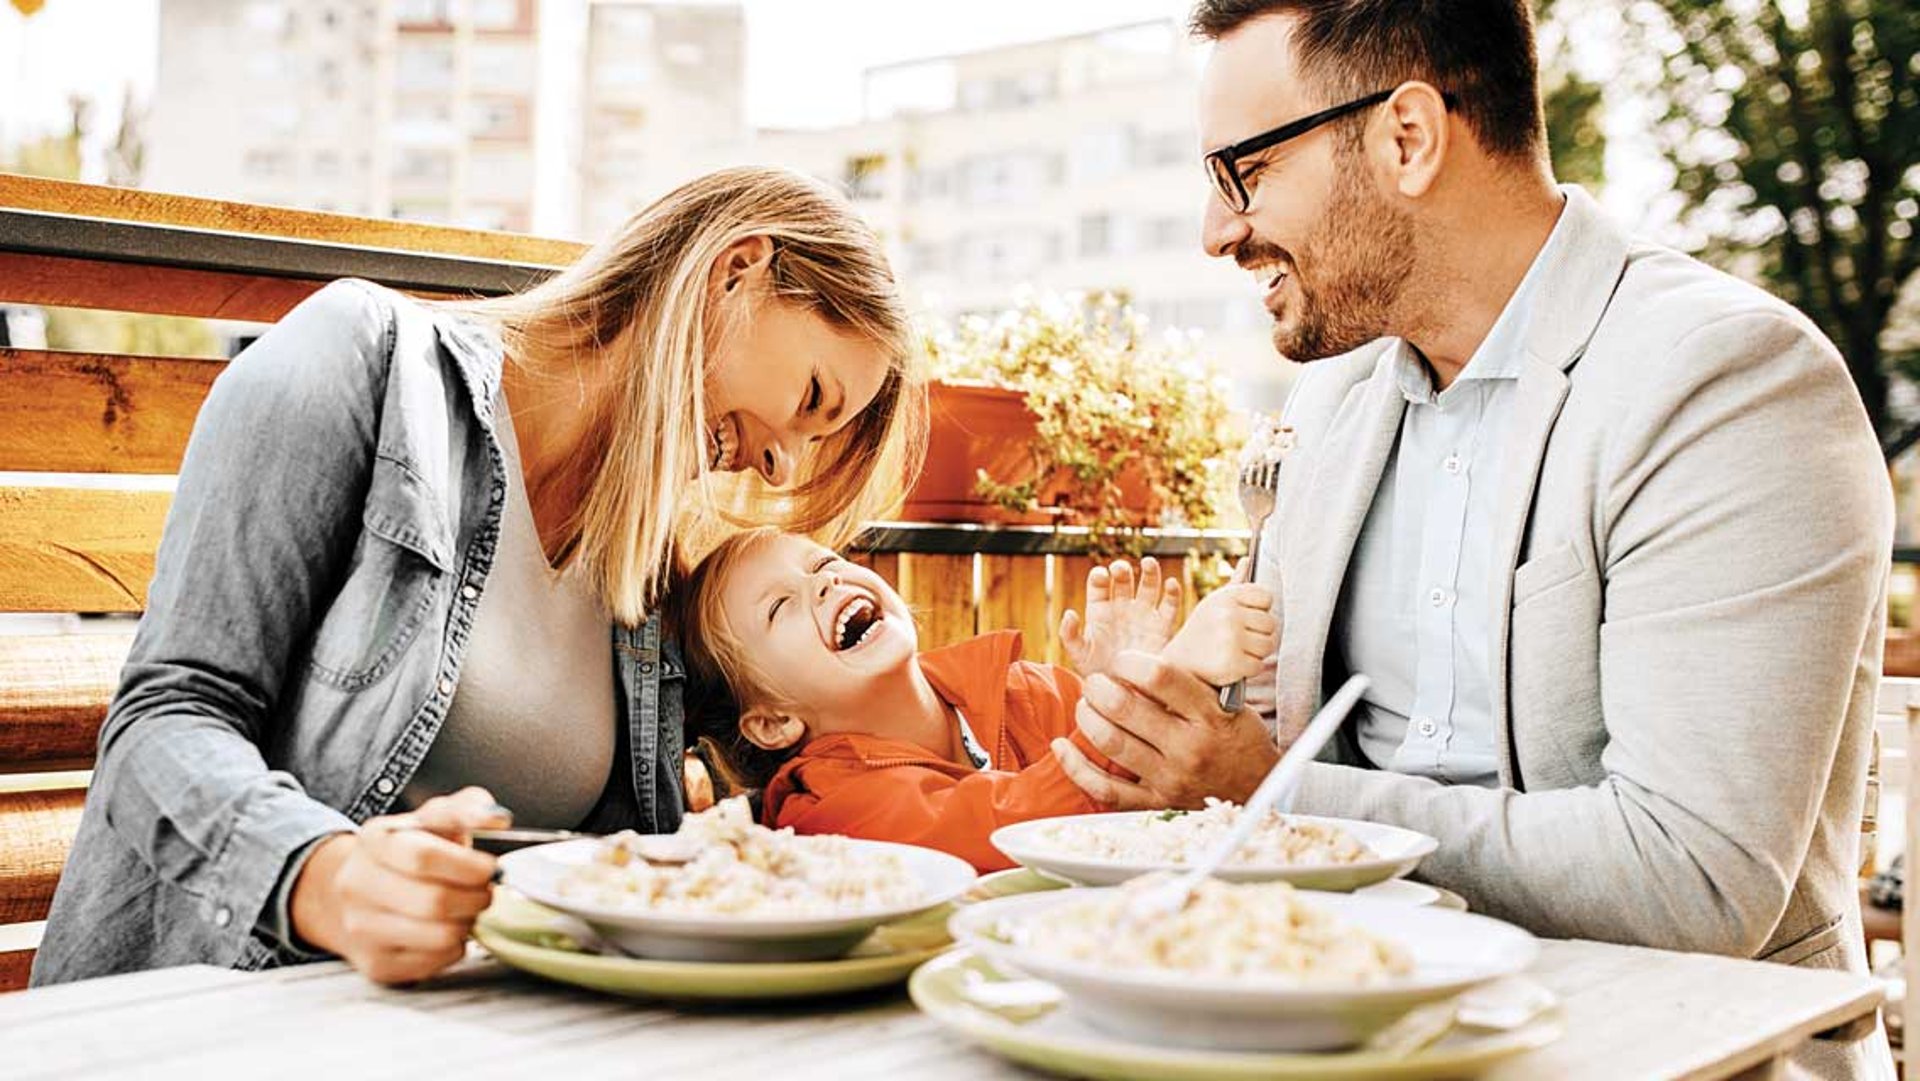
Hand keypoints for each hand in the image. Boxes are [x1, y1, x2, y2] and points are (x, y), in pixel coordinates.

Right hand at [290, 786, 507, 984]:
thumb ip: (467, 809)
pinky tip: (447, 929)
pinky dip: (454, 948)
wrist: (360, 892)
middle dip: (476, 898)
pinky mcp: (375, 963)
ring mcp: (360, 928)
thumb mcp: (434, 818)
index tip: (490, 868)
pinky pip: (434, 962)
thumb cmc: (411, 850)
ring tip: (468, 909)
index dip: (468, 866)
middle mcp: (357, 884)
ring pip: (438, 937)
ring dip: (468, 923)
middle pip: (433, 901)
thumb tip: (497, 819)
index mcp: (374, 840)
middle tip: (486, 892)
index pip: (422, 857)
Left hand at [1051, 650, 1278, 809]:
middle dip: (1099, 686)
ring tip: (1086, 704)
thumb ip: (1187, 682)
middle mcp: (1188, 746)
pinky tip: (1062, 746)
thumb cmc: (1236, 735)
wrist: (1257, 788)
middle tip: (1095, 681)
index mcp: (1208, 714)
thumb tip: (1139, 659)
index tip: (1121, 659)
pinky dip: (1076, 766)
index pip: (1159, 676)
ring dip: (1087, 717)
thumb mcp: (1225, 701)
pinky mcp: (1155, 802)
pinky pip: (1105, 788)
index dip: (1129, 661)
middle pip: (1125, 707)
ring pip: (1111, 742)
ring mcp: (1170, 777)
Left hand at [1059, 557, 1182, 677]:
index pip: (1099, 585)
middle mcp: (1122, 607)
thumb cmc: (1097, 673)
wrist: (1125, 694)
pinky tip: (1171, 584)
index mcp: (1100, 610)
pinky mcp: (1163, 627)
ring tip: (1149, 563)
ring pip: (1149, 586)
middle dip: (1122, 571)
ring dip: (1150, 573)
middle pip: (1124, 580)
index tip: (1101, 575)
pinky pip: (1170, 606)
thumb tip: (1068, 613)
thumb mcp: (1078, 655)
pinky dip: (1173, 593)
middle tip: (1121, 568)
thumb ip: (1069, 635)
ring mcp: (1143, 615)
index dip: (1100, 577)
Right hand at [1161, 583, 1277, 684]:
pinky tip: (1233, 665)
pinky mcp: (1232, 663)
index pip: (1266, 597)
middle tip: (1239, 640)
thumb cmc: (1202, 631)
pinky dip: (1248, 669)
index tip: (1243, 619)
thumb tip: (1249, 560)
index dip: (1258, 611)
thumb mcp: (1214, 603)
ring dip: (1256, 653)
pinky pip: (1258, 665)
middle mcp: (1229, 615)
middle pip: (1270, 623)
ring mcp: (1231, 639)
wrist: (1178, 662)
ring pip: (1268, 645)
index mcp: (1227, 597)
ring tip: (1236, 651)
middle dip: (1259, 635)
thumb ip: (1236, 583)